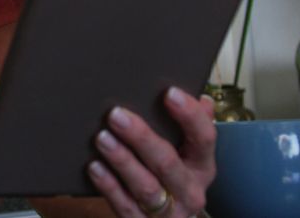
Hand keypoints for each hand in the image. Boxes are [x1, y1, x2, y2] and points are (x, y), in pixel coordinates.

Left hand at [87, 88, 215, 216]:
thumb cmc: (174, 178)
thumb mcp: (189, 155)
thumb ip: (193, 128)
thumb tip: (203, 99)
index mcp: (202, 166)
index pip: (204, 138)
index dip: (189, 115)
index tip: (170, 93)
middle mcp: (189, 190)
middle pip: (167, 163)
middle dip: (141, 137)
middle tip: (117, 115)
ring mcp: (168, 211)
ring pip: (145, 186)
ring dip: (122, 160)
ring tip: (102, 138)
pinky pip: (124, 205)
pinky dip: (109, 186)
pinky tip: (95, 166)